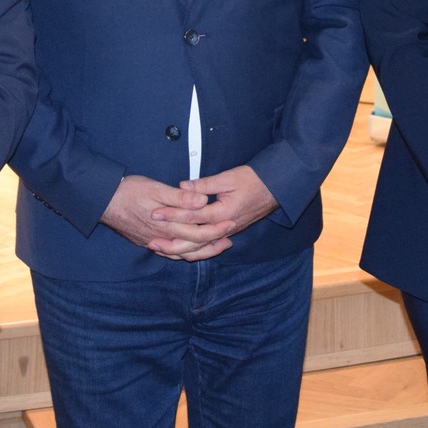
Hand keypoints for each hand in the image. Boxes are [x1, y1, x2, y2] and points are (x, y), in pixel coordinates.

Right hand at [101, 175, 221, 258]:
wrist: (102, 200)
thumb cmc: (128, 190)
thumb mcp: (156, 188)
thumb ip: (180, 198)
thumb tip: (202, 202)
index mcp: (167, 225)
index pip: (198, 233)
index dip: (217, 230)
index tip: (231, 224)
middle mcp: (161, 237)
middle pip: (193, 247)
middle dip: (213, 243)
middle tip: (230, 237)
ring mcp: (152, 241)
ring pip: (181, 253)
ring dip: (200, 251)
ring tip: (216, 247)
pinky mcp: (145, 241)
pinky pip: (169, 252)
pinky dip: (182, 253)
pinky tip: (188, 250)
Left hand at [164, 165, 280, 244]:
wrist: (276, 188)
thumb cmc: (254, 180)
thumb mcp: (229, 178)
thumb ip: (205, 184)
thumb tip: (183, 186)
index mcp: (224, 213)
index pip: (193, 216)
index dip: (172, 214)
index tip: (155, 213)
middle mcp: (225, 227)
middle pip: (194, 240)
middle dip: (171, 241)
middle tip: (151, 241)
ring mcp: (227, 231)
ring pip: (200, 247)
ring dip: (180, 249)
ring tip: (161, 249)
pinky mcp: (228, 232)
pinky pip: (207, 246)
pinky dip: (192, 250)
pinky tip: (180, 250)